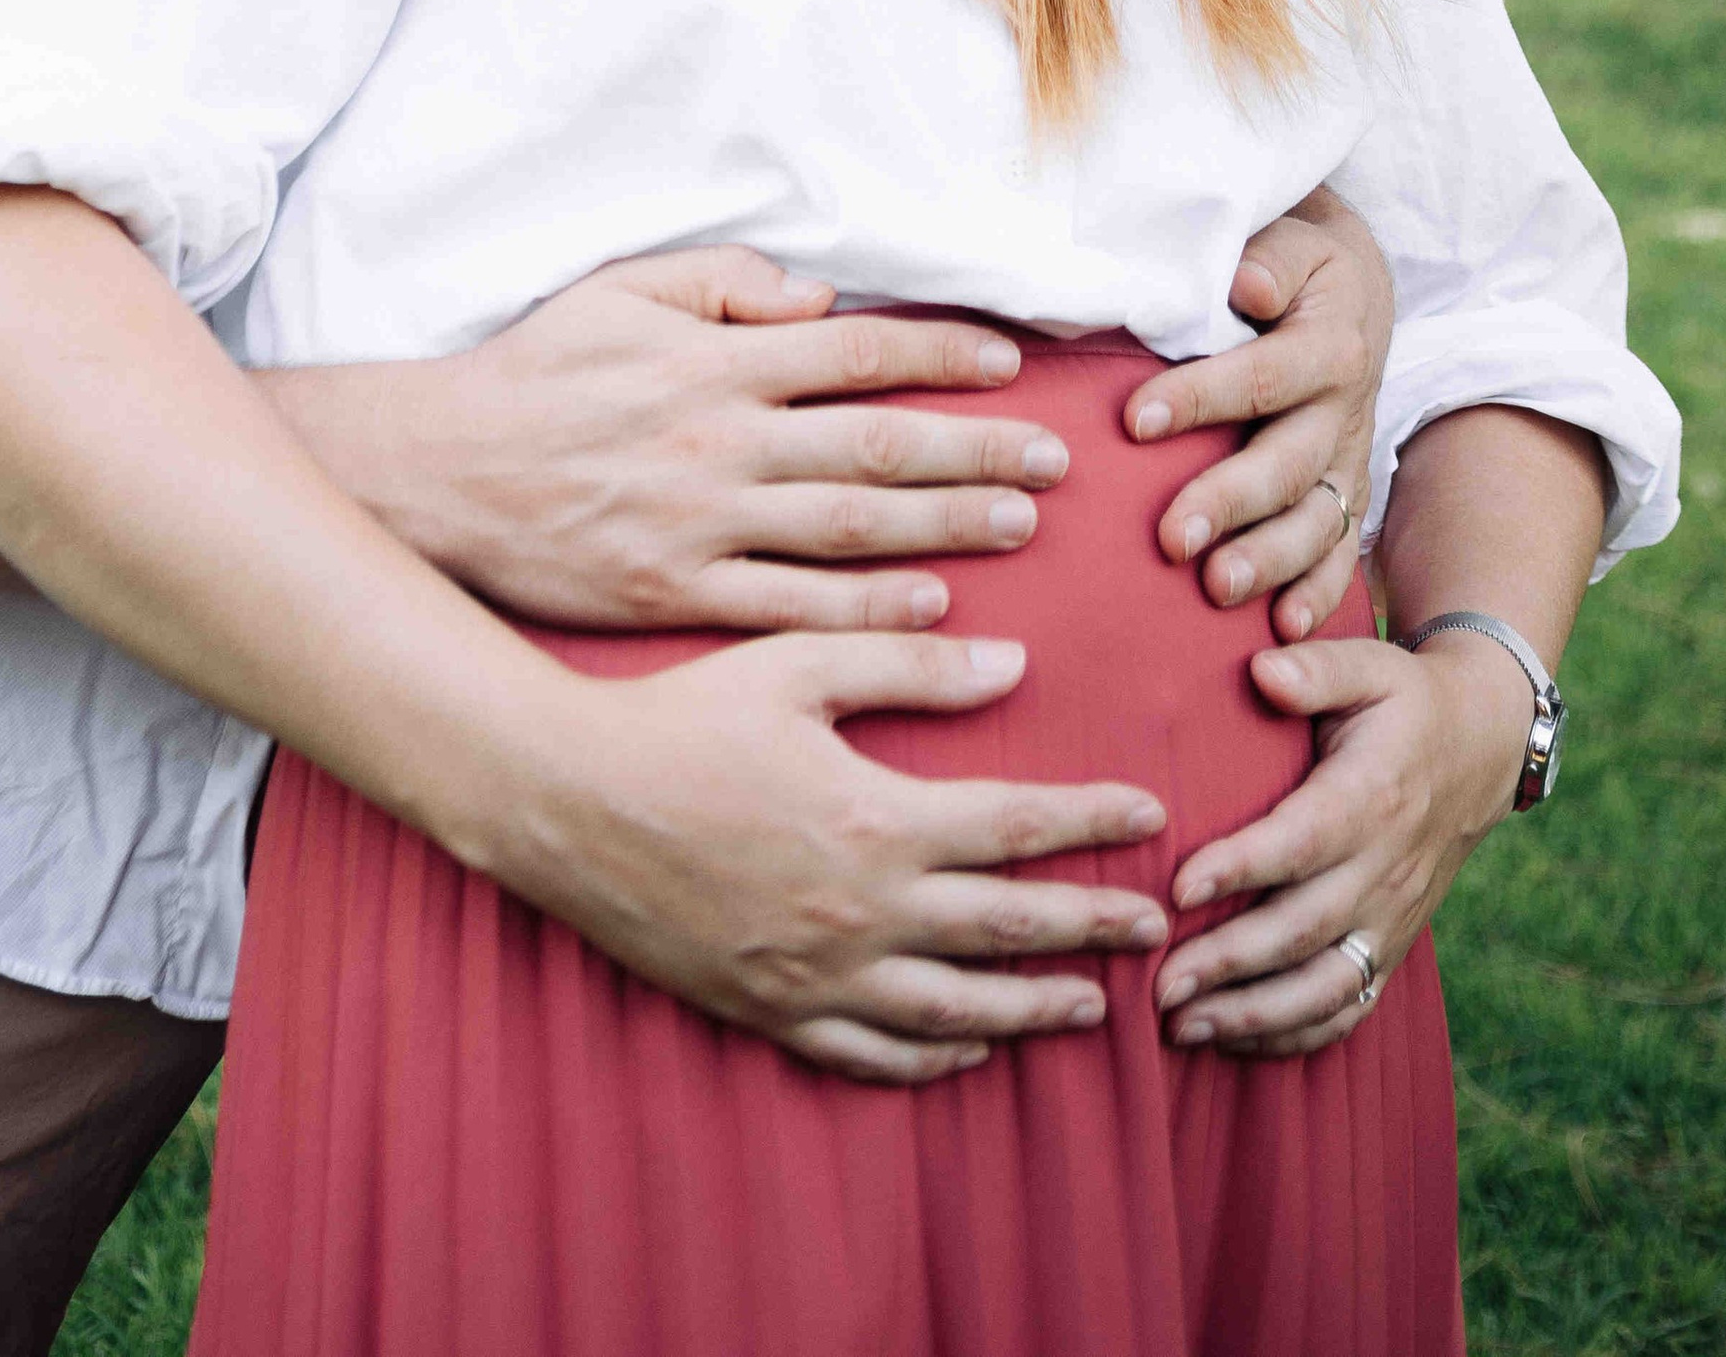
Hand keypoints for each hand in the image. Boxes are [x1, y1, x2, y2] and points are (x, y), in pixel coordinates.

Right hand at [274, 246, 1068, 633]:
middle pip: (876, 445)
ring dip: (947, 525)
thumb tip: (820, 295)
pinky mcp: (679, 593)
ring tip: (1022, 522)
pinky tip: (933, 607)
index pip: (857, 352)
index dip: (941, 357)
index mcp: (715, 359)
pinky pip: (793, 605)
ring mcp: (704, 523)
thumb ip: (723, 280)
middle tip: (1055, 459)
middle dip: (976, 449)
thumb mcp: (621, 290)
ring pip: (851, 527)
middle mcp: (723, 439)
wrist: (440, 472)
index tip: (1011, 364)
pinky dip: (868, 607)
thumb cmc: (536, 372)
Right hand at [503, 628, 1169, 1084]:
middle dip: (1093, 927)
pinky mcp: (769, 1010)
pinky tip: (968, 1052)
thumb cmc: (681, 714)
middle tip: (1156, 927)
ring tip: (1091, 1005)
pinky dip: (933, 1062)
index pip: (1018, 828)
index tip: (1152, 813)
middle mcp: (863, 912)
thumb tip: (1015, 667)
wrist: (569, 800)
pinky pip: (871, 1055)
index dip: (1093, 821)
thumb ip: (908, 664)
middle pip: (1009, 929)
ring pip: (955, 1012)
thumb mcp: (797, 664)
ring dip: (1033, 1008)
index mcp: (879, 819)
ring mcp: (817, 975)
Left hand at [1123, 191, 1392, 635]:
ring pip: (1315, 521)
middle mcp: (1346, 410)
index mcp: (1329, 343)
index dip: (1198, 398)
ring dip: (1268, 560)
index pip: (1260, 376)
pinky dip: (1317, 594)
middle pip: (1287, 465)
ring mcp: (1349, 461)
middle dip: (1228, 503)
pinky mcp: (1347, 494)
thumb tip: (1247, 281)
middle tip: (1170, 539)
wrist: (1358, 290)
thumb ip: (1269, 257)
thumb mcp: (1295, 237)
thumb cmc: (1300, 260)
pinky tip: (1281, 627)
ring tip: (1216, 589)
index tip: (1133, 420)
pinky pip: (1340, 552)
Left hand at [1150, 631, 1532, 1055]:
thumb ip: (1316, 670)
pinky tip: (1231, 1040)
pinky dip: (1293, 1035)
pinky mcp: (1391, 947)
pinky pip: (1348, 1009)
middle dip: (1228, 963)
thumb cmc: (1404, 701)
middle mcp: (1384, 870)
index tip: (1177, 888)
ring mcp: (1391, 918)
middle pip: (1303, 930)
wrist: (1481, 751)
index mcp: (1372, 798)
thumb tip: (1262, 671)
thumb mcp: (1371, 667)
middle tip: (1158, 983)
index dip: (1241, 868)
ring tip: (1181, 1027)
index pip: (1302, 842)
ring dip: (1253, 1014)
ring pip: (1325, 986)